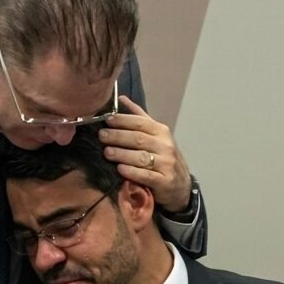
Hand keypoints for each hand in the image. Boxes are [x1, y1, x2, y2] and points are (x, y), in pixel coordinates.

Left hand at [99, 95, 190, 211]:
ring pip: (141, 157)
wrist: (181, 184)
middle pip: (138, 139)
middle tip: (101, 135)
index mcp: (161, 131)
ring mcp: (166, 163)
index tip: (106, 120)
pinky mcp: (165, 180)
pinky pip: (146, 175)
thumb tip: (121, 98)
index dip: (123, 120)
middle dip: (118, 136)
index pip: (140, 123)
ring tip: (106, 152)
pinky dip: (132, 172)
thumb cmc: (162, 156)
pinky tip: (120, 169)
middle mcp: (165, 145)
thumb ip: (139, 117)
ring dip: (122, 154)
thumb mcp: (155, 135)